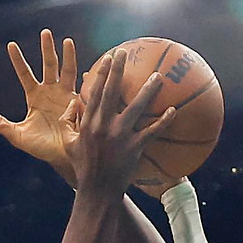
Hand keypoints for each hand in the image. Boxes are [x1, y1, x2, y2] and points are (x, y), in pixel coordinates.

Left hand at [0, 30, 78, 181]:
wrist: (62, 158)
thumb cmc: (40, 148)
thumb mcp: (17, 136)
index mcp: (34, 96)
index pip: (24, 74)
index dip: (18, 60)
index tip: (11, 45)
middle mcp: (50, 92)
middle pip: (48, 65)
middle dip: (47, 49)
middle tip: (46, 32)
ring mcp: (66, 96)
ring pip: (66, 70)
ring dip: (67, 55)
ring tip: (67, 41)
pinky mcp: (80, 103)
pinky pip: (82, 87)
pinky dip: (86, 77)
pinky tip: (91, 67)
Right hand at [63, 49, 174, 199]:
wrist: (97, 190)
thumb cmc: (83, 168)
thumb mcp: (69, 144)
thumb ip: (69, 123)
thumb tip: (72, 104)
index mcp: (89, 122)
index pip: (95, 91)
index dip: (102, 72)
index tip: (109, 58)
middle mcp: (104, 125)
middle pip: (113, 91)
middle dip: (119, 70)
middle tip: (126, 52)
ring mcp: (120, 136)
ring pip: (136, 107)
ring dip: (148, 90)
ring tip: (158, 76)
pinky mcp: (134, 147)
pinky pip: (152, 131)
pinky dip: (163, 121)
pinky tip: (173, 110)